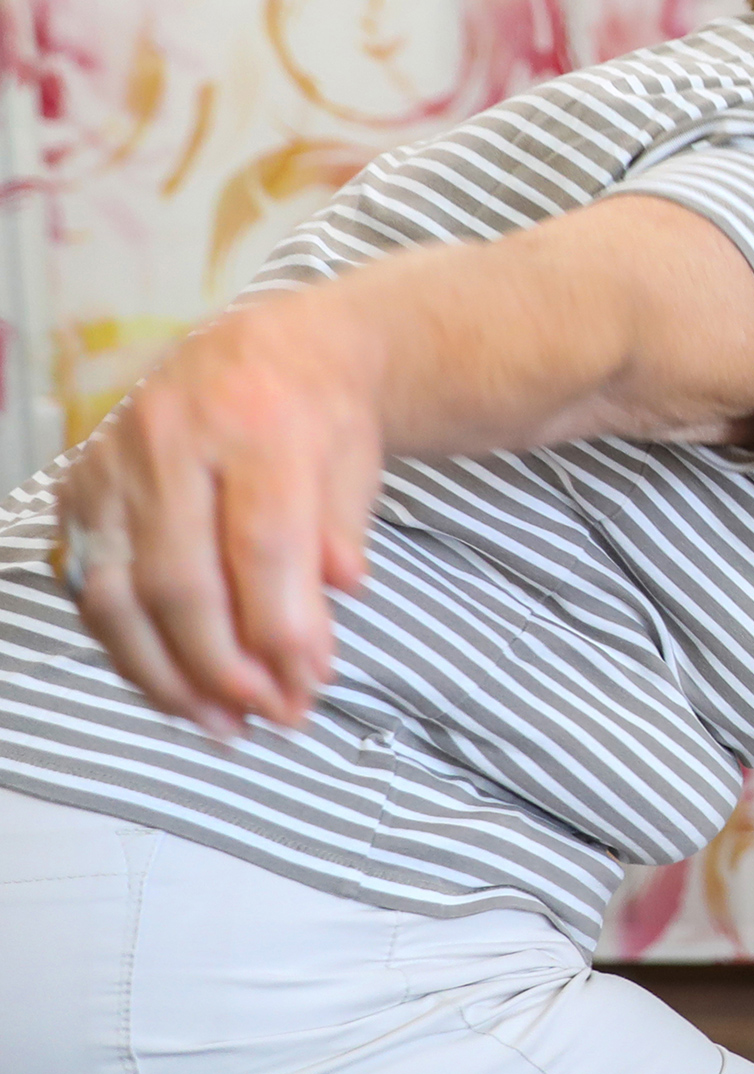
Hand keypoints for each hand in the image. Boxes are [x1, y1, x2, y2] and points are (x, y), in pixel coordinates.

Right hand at [54, 296, 380, 737]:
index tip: (313, 683)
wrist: (270, 348)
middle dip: (226, 667)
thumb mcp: (357, 461)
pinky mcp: (77, 489)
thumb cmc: (322, 412)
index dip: (284, 628)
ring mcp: (111, 465)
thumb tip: (318, 632)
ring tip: (222, 725)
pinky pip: (93, 588)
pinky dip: (131, 649)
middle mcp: (169, 439)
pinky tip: (175, 687)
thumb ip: (340, 540)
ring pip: (119, 595)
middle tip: (274, 715)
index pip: (262, 545)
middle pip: (182, 580)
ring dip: (167, 676)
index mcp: (254, 420)